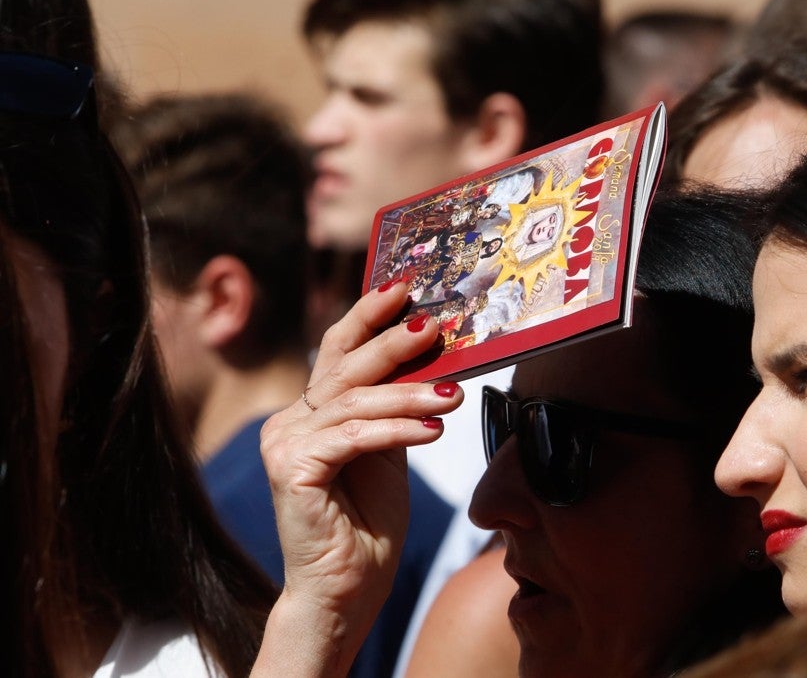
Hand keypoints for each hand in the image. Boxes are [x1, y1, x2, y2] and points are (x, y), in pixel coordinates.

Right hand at [253, 283, 462, 676]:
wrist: (347, 589)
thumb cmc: (369, 525)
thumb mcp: (390, 450)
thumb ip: (395, 407)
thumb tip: (432, 358)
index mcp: (310, 411)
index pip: (337, 349)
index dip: (368, 315)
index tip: (405, 287)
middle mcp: (289, 420)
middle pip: (345, 365)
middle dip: (394, 341)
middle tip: (435, 325)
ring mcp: (284, 443)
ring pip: (354, 400)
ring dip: (410, 393)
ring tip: (452, 393)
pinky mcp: (291, 469)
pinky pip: (353, 436)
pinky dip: (397, 429)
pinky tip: (433, 429)